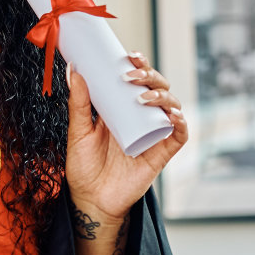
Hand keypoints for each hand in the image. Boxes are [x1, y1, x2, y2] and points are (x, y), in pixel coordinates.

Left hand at [64, 51, 187, 222]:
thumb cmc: (84, 166)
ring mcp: (153, 135)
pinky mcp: (161, 154)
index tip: (129, 56)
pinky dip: (180, 123)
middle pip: (158, 89)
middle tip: (132, 74)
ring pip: (172, 107)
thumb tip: (74, 70)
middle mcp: (142, 119)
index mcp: (123, 110)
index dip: (140, 66)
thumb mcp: (78, 131)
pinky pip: (179, 136)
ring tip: (142, 97)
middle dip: (150, 76)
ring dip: (162, 96)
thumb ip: (78, 103)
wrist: (90, 198)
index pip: (138, 81)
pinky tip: (171, 116)